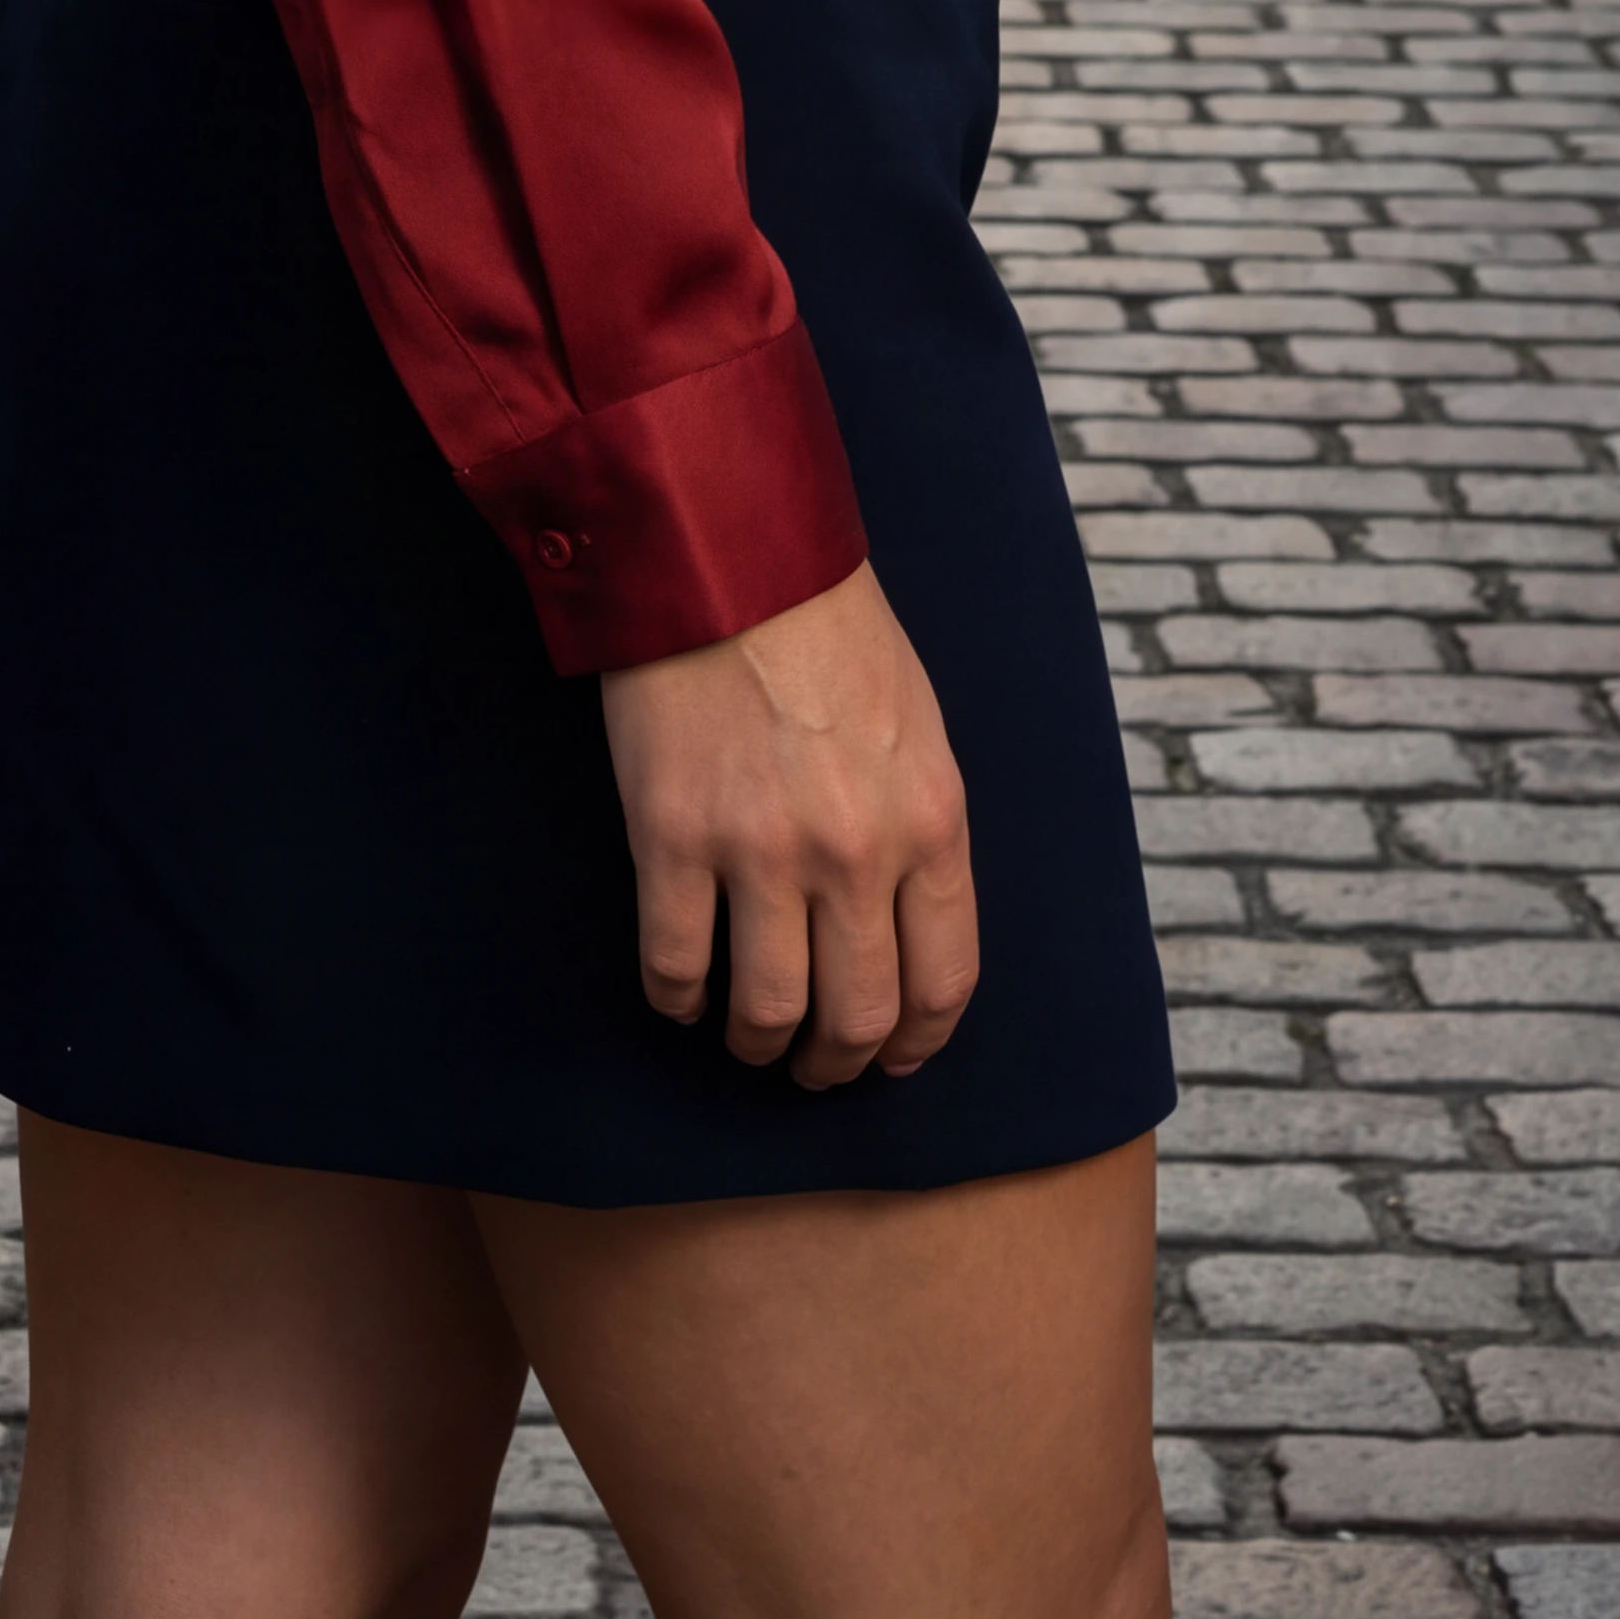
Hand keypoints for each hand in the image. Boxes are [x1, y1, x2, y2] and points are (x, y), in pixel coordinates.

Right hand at [600, 558, 975, 1091]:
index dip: (917, 1041)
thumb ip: (919, 827)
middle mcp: (857, 849)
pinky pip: (676, 966)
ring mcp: (762, 849)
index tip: (893, 1059)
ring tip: (747, 1037)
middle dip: (837, 1062)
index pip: (944, 979)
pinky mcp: (675, 838)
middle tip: (814, 1065)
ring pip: (770, 1012)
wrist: (727, 553)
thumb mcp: (916, 725)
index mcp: (931, 818)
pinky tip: (680, 993)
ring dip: (759, 1044)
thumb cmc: (827, 627)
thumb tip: (906, 925)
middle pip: (859, 1017)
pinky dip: (678, 1001)